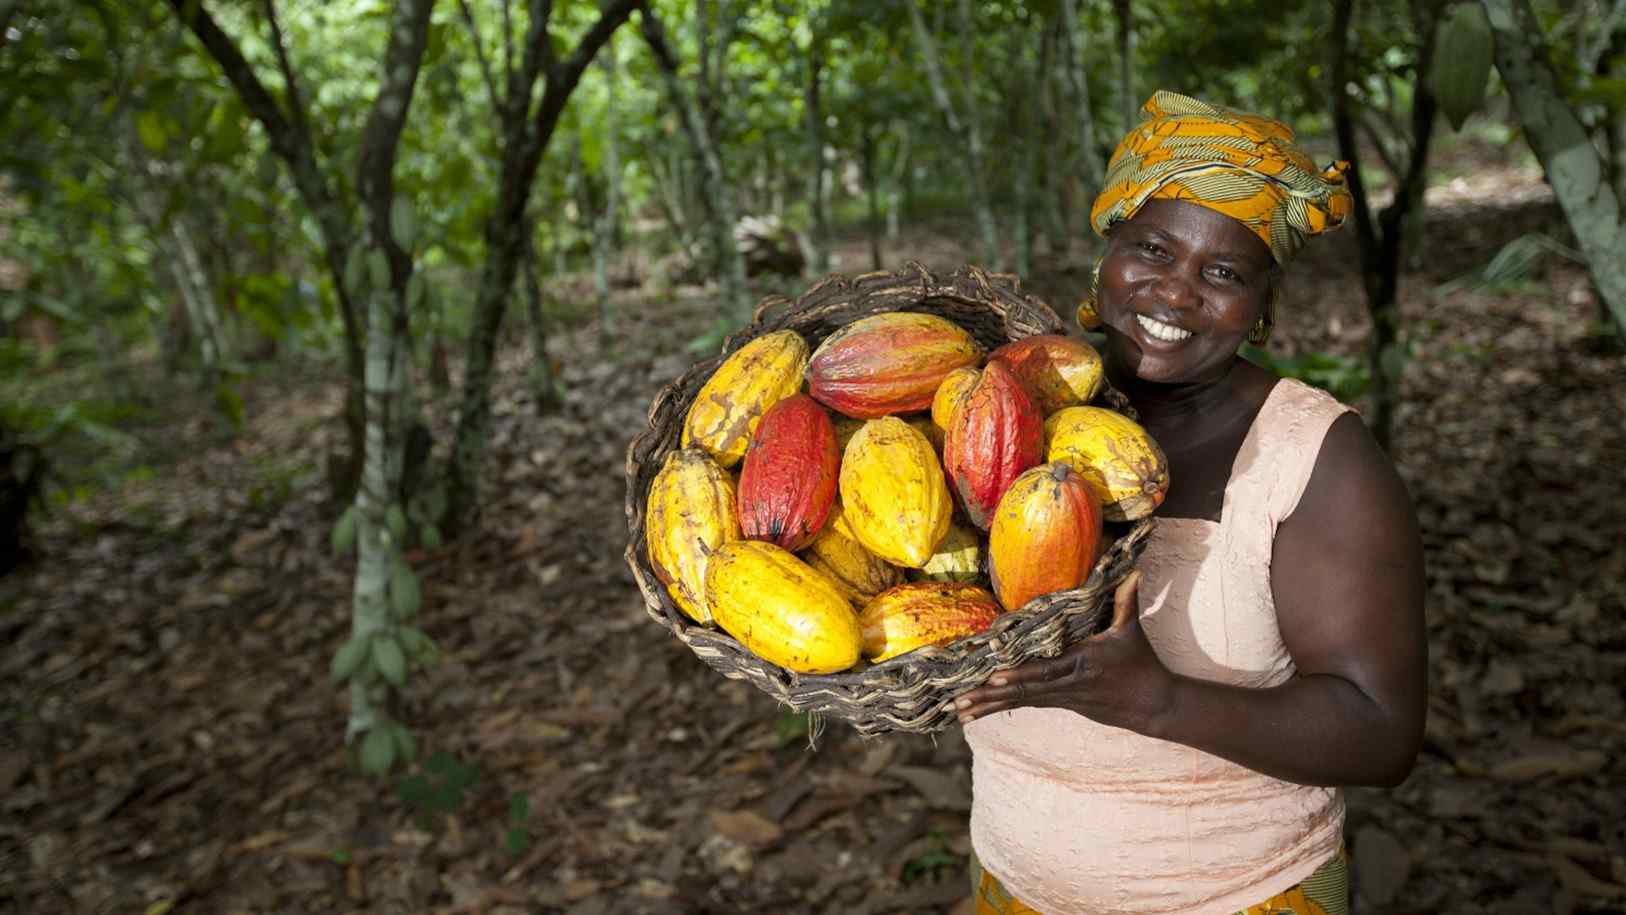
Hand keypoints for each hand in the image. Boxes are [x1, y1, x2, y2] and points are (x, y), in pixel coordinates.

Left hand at [954, 571, 1175, 735]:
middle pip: (1024, 689)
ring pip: (1020, 701)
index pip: (1046, 670)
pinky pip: (1025, 704)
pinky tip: (976, 713)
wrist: (1153, 705)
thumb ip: (1126, 599)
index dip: (1020, 673)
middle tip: (960, 698)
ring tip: (958, 710)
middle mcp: (1067, 683)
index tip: (994, 675)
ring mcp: (1062, 697)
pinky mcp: (1060, 703)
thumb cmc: (1141, 662)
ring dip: (988, 705)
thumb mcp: (1131, 630)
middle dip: (991, 695)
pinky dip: (1000, 707)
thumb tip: (1131, 570)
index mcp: (1082, 663)